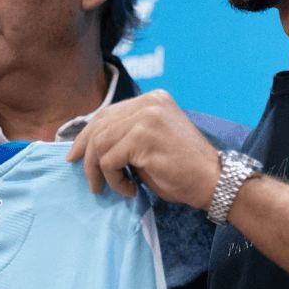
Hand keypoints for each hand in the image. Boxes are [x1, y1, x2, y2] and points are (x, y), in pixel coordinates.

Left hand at [67, 89, 220, 209]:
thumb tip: (91, 146)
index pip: (108, 113)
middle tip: (85, 176)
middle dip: (85, 153)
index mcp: (152, 99)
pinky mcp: (142, 137)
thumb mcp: (152, 142)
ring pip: (100, 144)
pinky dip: (114, 180)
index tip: (75, 154)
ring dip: (99, 171)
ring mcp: (146, 117)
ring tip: (108, 188)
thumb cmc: (184, 168)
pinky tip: (129, 190)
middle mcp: (148, 102)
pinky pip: (110, 160)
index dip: (87, 134)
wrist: (214, 181)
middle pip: (100, 125)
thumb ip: (127, 135)